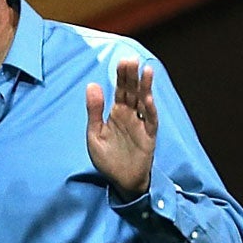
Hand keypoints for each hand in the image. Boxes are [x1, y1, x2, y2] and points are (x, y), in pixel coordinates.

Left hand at [85, 58, 156, 199]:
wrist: (120, 182)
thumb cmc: (107, 158)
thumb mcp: (95, 134)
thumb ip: (94, 111)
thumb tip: (92, 84)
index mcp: (117, 112)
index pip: (120, 90)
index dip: (121, 76)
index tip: (122, 61)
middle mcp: (130, 115)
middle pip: (132, 92)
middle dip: (132, 76)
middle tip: (132, 60)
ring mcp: (140, 125)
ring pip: (144, 102)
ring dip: (145, 88)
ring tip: (146, 71)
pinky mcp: (148, 137)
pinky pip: (150, 122)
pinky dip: (150, 110)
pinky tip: (148, 99)